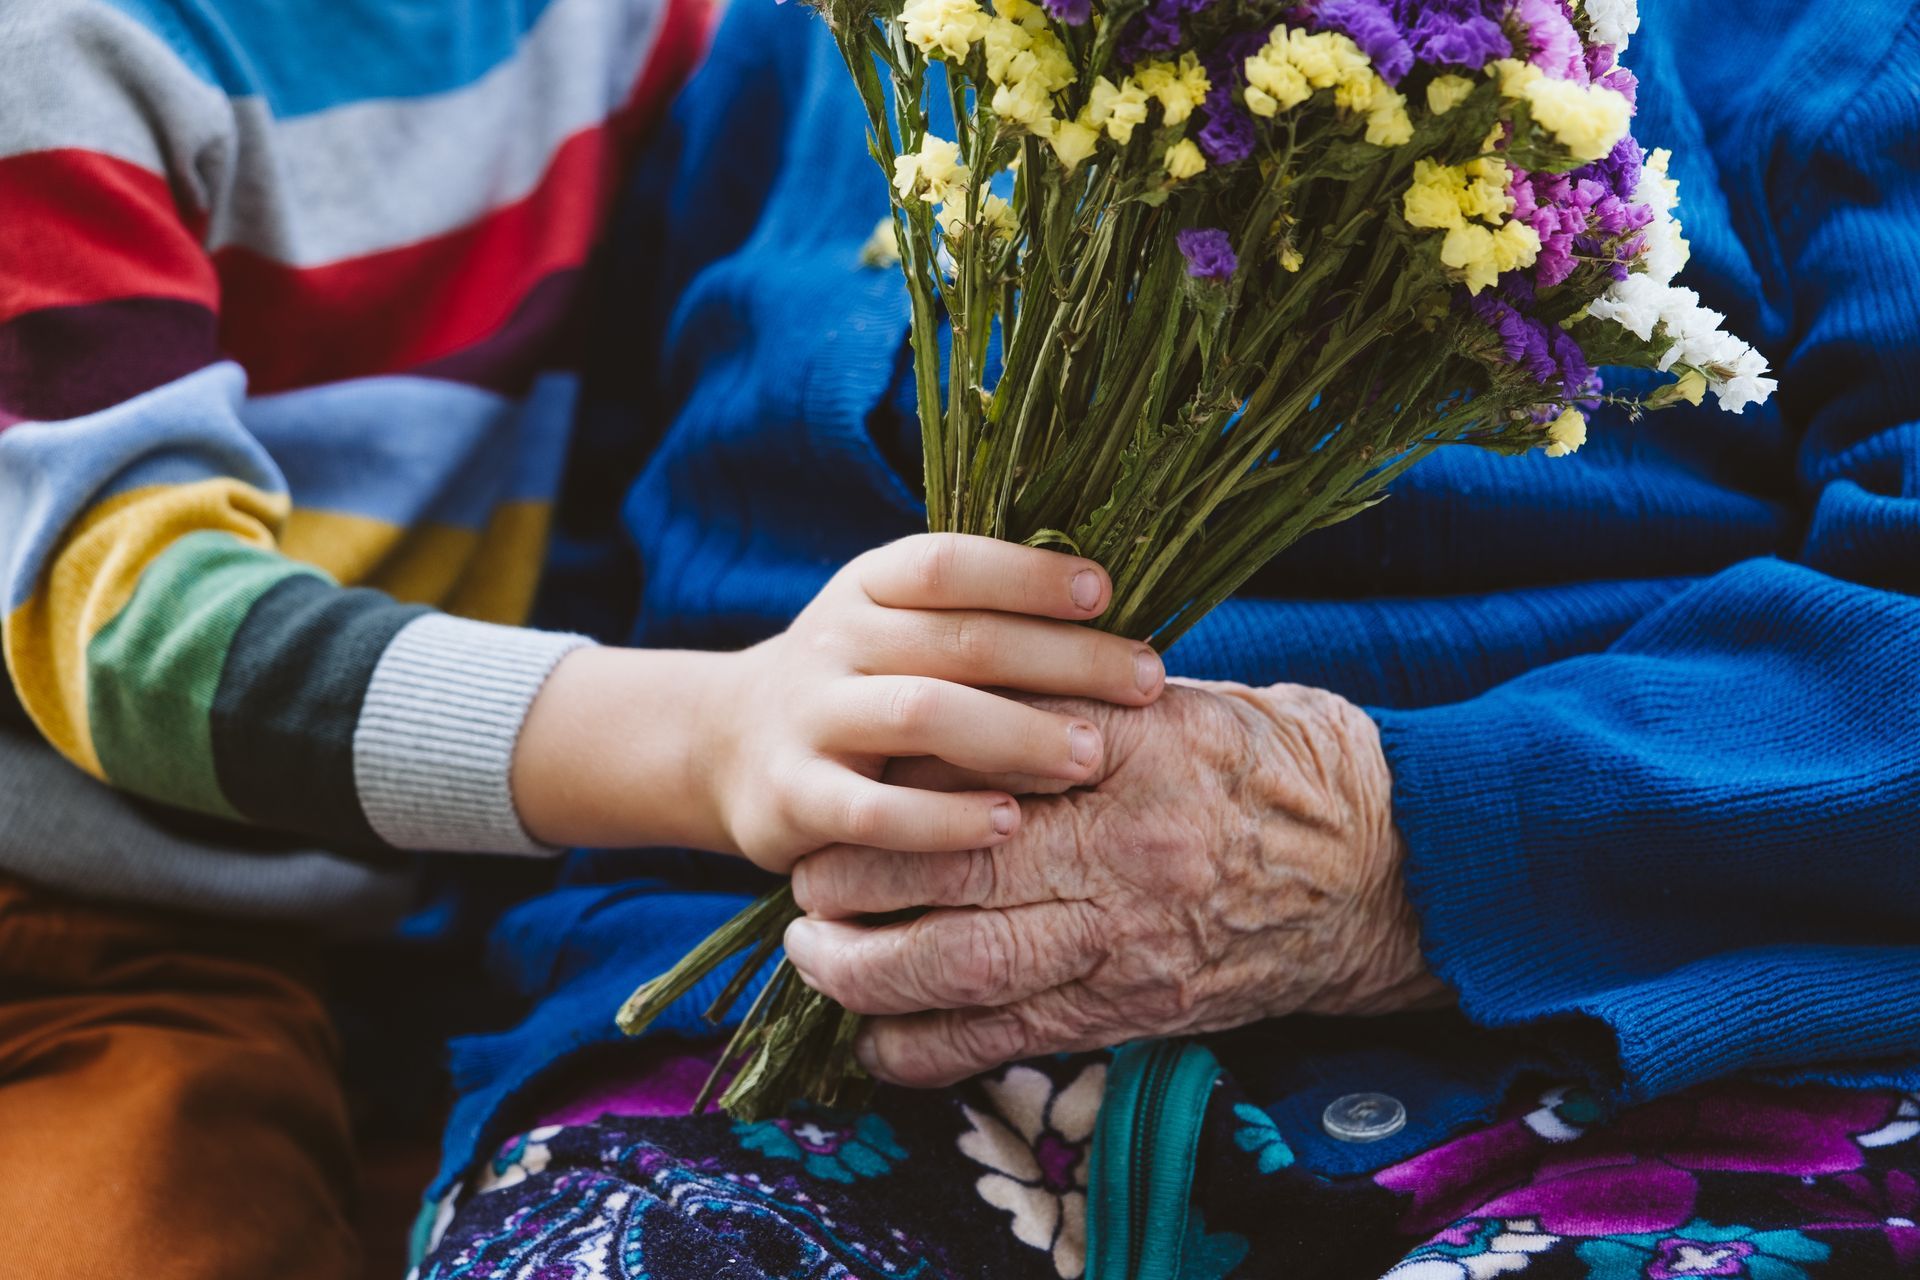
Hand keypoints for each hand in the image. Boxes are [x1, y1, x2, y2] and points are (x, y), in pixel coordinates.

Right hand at [512, 535, 1165, 866]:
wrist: (726, 746)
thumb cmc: (860, 684)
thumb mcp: (899, 629)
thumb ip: (979, 617)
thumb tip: (1113, 607)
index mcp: (869, 587)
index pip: (949, 564)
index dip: (1027, 574)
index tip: (1105, 592)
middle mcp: (836, 640)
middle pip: (957, 638)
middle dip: (1061, 658)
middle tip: (1146, 681)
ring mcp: (811, 717)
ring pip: (919, 714)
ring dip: (1014, 733)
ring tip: (1092, 756)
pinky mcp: (794, 797)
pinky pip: (875, 811)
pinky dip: (945, 820)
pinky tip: (1010, 826)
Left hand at [783, 681, 1446, 1086]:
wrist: (1401, 868)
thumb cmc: (1291, 765)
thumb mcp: (1191, 701)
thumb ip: (1081, 706)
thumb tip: (972, 702)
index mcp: (1129, 751)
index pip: (974, 761)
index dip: (891, 780)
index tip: (848, 772)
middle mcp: (1119, 850)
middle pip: (943, 874)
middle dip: (850, 880)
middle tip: (805, 876)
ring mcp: (1127, 941)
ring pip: (958, 970)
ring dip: (862, 968)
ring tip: (816, 950)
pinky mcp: (1136, 1011)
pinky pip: (1007, 1043)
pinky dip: (925, 1049)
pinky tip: (878, 1039)